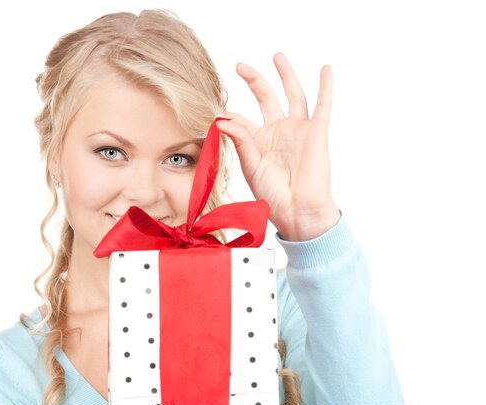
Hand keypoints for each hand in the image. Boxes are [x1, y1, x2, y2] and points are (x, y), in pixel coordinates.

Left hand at [216, 53, 340, 240]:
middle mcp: (277, 132)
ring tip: (277, 57)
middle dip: (254, 81)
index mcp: (257, 142)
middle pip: (266, 98)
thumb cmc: (272, 195)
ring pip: (293, 95)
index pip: (241, 120)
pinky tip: (325, 70)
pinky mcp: (316, 132)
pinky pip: (323, 105)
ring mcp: (297, 130)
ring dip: (286, 76)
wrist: (297, 210)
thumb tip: (221, 118)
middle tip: (240, 66)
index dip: (229, 116)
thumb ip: (240, 139)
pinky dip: (325, 87)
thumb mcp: (251, 165)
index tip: (217, 113)